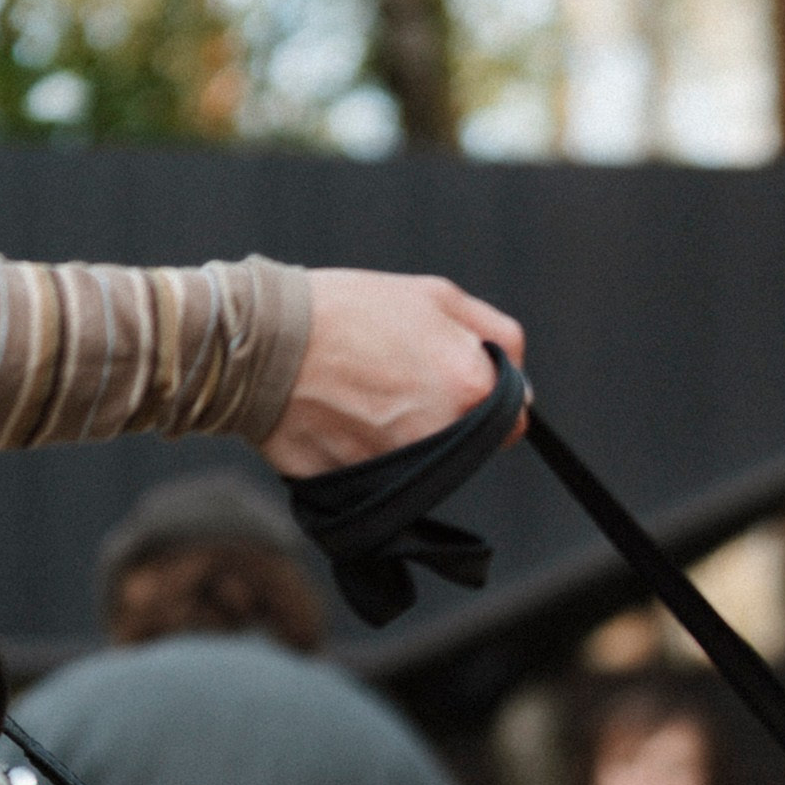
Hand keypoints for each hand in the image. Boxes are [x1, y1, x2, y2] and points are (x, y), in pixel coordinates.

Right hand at [260, 271, 526, 475]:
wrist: (265, 344)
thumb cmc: (347, 311)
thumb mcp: (435, 295)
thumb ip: (495, 335)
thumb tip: (519, 374)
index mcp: (472, 386)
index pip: (517, 421)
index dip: (490, 400)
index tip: (460, 380)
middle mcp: (448, 435)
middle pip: (475, 445)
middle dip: (454, 418)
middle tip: (406, 381)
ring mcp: (409, 468)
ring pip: (434, 464)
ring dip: (413, 437)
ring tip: (370, 392)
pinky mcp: (371, 488)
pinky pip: (391, 478)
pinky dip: (376, 453)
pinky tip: (348, 417)